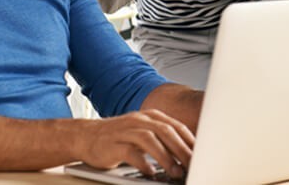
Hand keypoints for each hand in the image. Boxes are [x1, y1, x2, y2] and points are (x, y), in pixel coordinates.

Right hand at [77, 109, 194, 178]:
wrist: (85, 136)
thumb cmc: (118, 138)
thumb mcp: (142, 133)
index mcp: (149, 116)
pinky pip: (130, 152)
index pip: (176, 126)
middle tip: (193, 165)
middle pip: (166, 131)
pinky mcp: (113, 144)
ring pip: (150, 139)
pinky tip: (150, 173)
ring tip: (175, 172)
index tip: (203, 156)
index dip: (191, 141)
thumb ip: (162, 139)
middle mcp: (138, 120)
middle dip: (182, 149)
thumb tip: (188, 155)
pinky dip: (142, 163)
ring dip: (165, 157)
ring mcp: (125, 131)